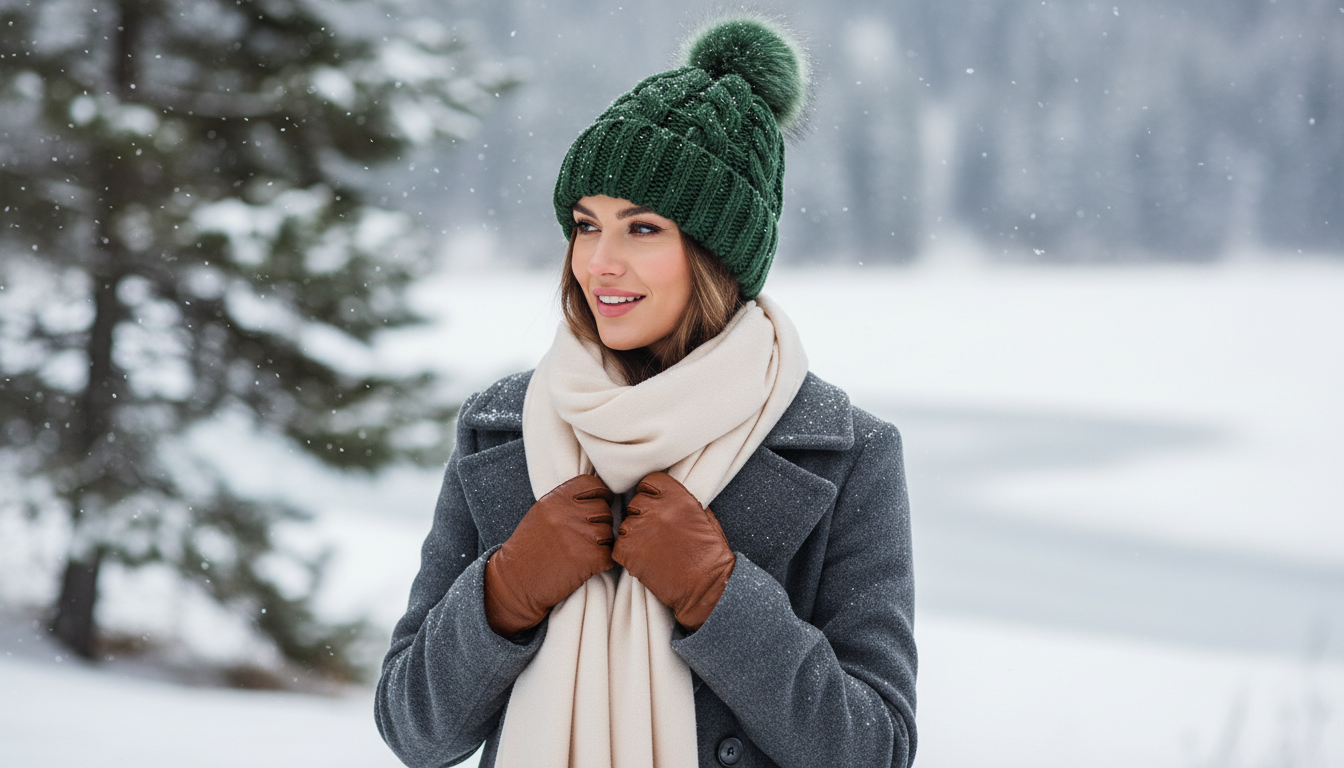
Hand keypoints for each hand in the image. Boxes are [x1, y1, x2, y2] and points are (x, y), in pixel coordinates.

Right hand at [483, 474, 614, 636]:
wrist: (515, 582)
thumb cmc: (528, 549)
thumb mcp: (541, 514)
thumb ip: (566, 502)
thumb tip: (598, 495)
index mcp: (555, 499)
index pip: (593, 484)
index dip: (601, 494)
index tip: (601, 504)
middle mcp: (567, 514)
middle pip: (604, 510)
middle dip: (600, 523)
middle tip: (585, 537)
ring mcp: (579, 535)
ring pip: (609, 533)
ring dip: (601, 544)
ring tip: (582, 553)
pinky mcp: (587, 559)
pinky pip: (609, 556)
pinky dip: (603, 563)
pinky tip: (587, 566)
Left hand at [612, 472, 735, 630]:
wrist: (706, 586)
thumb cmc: (710, 555)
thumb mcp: (703, 517)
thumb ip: (682, 502)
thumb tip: (668, 498)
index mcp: (675, 495)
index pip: (648, 482)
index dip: (651, 495)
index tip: (656, 507)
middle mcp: (655, 508)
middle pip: (635, 503)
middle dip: (643, 517)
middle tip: (656, 535)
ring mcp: (638, 529)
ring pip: (625, 525)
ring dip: (634, 536)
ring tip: (652, 551)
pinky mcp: (627, 551)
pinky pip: (617, 547)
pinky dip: (626, 555)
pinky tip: (644, 562)